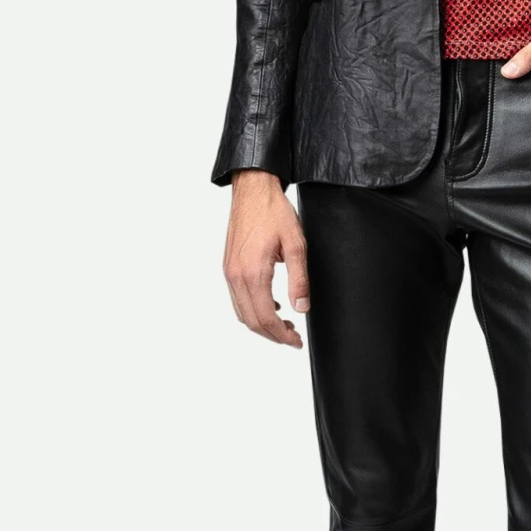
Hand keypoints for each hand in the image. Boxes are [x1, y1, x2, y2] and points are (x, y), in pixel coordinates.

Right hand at [224, 170, 308, 346]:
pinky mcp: (228, 266)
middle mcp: (236, 276)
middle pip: (251, 321)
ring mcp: (229, 272)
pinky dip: (252, 309)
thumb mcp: (296, 245)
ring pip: (242, 312)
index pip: (265, 317)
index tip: (296, 341)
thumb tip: (302, 308)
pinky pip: (237, 298)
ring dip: (262, 324)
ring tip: (285, 325)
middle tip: (293, 339)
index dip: (282, 335)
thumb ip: (299, 279)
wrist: (252, 189)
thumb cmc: (274, 212)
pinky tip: (272, 305)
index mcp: (253, 273)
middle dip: (272, 335)